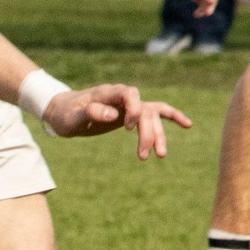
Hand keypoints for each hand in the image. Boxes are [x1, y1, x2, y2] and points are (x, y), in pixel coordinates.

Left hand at [42, 85, 189, 158]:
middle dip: (147, 133)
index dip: (133, 110)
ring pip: (152, 115)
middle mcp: (121, 97)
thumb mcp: (70, 118)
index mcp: (107, 93)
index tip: (127, 129)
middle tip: (144, 156)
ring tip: (160, 156)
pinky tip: (187, 125)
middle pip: (143, 110)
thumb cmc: (64, 115)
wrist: (62, 111)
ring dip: (158, 134)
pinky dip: (172, 116)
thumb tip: (112, 114)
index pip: (129, 95)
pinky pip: (156, 112)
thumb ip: (89, 113)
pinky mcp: (131, 113)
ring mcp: (128, 104)